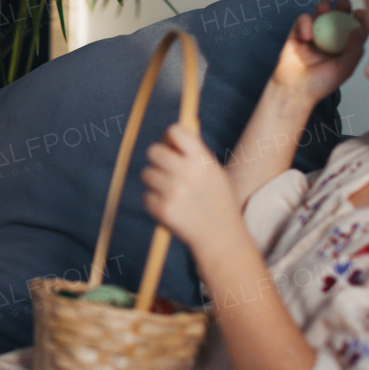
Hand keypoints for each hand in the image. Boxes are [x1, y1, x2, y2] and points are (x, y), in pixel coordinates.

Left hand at [141, 124, 242, 255]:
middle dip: (157, 160)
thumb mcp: (214, 173)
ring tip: (172, 193)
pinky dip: (155, 201)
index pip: (174, 131)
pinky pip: (146, 196)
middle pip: (153, 151)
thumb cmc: (217, 202)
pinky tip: (171, 208)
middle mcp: (187, 173)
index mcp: (202, 160)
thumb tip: (171, 133)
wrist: (221, 238)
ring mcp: (174, 192)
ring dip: (155, 182)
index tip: (171, 147)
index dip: (169, 137)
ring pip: (146, 174)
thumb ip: (195, 154)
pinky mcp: (163, 210)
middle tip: (166, 171)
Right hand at [271, 0, 366, 103]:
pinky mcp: (297, 33)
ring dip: (324, 7)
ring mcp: (314, 34)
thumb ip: (354, 50)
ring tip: (325, 9)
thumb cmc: (320, 84)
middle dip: (342, 6)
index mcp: (344, 46)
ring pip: (320, 13)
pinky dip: (305, 23)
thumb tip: (360, 29)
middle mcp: (330, 38)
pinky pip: (302, 20)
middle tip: (344, 4)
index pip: (354, 27)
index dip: (359, 18)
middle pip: (338, 15)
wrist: (295, 90)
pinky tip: (307, 36)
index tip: (360, 14)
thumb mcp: (344, 69)